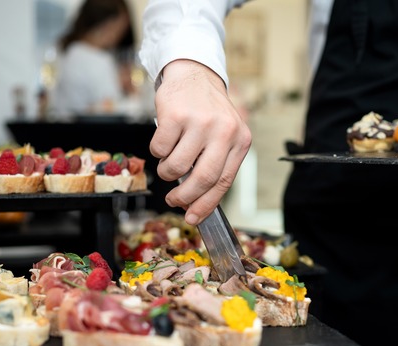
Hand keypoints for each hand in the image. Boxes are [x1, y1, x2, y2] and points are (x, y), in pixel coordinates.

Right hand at [150, 59, 251, 224]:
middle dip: (185, 197)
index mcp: (240, 140)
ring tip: (168, 164)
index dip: (206, 204)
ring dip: (167, 172)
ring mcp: (200, 122)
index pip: (223, 181)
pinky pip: (160, 149)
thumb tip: (196, 202)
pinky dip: (157, 152)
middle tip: (173, 200)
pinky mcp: (176, 115)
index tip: (192, 218)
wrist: (194, 75)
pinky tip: (164, 143)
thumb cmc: (207, 112)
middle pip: (203, 179)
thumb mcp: (224, 136)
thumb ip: (216, 164)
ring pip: (177, 166)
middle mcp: (224, 131)